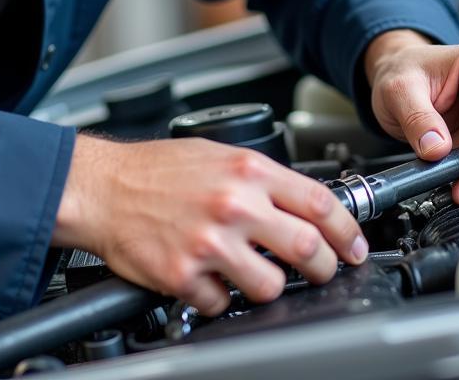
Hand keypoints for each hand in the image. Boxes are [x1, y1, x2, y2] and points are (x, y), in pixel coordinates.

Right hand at [52, 133, 367, 314]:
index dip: (347, 231)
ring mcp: (209, 243)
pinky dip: (220, 298)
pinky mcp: (183, 275)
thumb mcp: (217, 155)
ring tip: (255, 275)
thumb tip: (303, 203)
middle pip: (308, 249)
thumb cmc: (157, 169)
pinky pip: (222, 304)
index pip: (319, 203)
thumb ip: (260, 178)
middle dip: (325, 268)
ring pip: (271, 286)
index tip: (354, 246)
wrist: (103, 186)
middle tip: (322, 272)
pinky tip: (209, 278)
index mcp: (247, 171)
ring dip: (270, 287)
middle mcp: (234, 205)